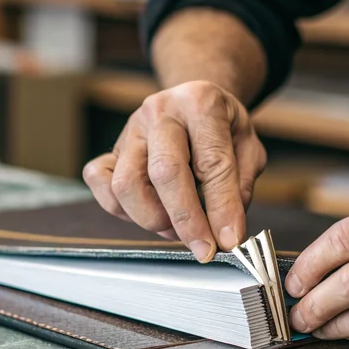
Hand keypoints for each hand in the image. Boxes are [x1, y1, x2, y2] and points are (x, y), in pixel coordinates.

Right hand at [83, 81, 265, 261]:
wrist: (195, 100)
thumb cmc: (222, 126)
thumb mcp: (248, 147)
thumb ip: (239, 187)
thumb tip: (225, 231)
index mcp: (201, 103)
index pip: (212, 163)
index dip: (222, 208)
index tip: (229, 240)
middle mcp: (160, 111)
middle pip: (164, 173)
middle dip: (186, 220)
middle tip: (203, 248)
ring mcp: (130, 129)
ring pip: (126, 184)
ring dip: (153, 218)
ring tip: (177, 228)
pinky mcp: (111, 147)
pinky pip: (100, 181)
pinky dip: (120, 207)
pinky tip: (148, 212)